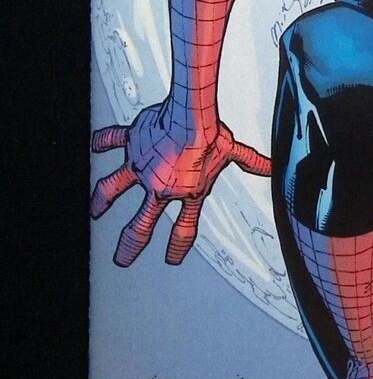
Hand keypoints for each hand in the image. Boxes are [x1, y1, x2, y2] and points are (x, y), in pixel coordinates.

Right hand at [90, 102, 269, 266]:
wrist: (189, 119)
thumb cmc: (211, 136)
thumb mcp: (234, 152)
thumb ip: (251, 163)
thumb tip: (273, 168)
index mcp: (187, 193)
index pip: (183, 228)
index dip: (178, 246)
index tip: (171, 259)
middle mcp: (160, 188)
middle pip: (140, 226)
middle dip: (130, 246)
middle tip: (121, 259)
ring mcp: (142, 168)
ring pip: (114, 189)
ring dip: (102, 201)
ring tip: (95, 211)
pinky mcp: (131, 145)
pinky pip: (112, 142)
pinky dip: (102, 142)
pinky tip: (94, 147)